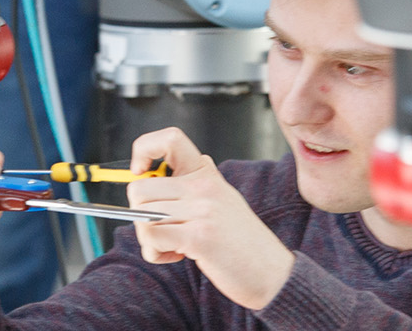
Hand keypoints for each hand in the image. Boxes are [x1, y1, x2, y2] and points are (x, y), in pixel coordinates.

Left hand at [126, 127, 296, 309]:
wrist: (272, 273)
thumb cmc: (241, 243)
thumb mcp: (219, 202)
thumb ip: (189, 189)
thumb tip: (145, 180)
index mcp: (206, 175)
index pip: (169, 138)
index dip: (144, 150)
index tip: (141, 172)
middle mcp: (204, 187)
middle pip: (139, 188)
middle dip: (139, 214)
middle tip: (161, 229)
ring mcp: (202, 210)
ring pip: (141, 215)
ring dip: (148, 238)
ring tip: (172, 245)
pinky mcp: (199, 236)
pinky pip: (151, 238)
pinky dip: (155, 253)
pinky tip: (178, 256)